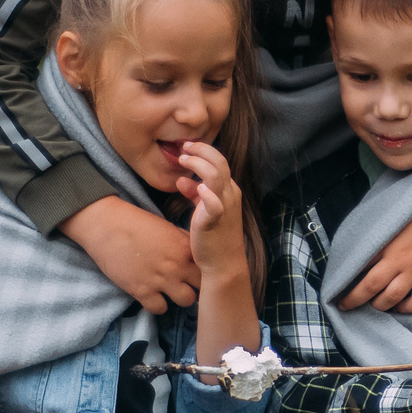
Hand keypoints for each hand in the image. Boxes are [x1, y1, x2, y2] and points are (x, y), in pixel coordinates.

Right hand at [62, 196, 196, 311]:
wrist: (105, 225)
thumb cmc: (135, 221)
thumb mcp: (166, 227)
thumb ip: (183, 241)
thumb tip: (194, 251)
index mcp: (185, 248)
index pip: (208, 267)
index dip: (205, 270)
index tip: (197, 271)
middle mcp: (177, 266)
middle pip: (202, 287)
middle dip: (197, 286)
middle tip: (187, 283)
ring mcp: (160, 280)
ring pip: (186, 301)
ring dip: (180, 297)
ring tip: (171, 291)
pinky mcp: (141, 291)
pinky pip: (160, 309)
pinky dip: (157, 305)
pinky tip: (153, 296)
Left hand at [170, 141, 248, 283]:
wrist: (223, 264)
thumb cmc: (214, 237)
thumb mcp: (204, 210)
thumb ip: (194, 194)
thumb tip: (181, 180)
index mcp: (229, 190)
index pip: (219, 162)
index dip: (203, 151)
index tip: (186, 148)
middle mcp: (230, 195)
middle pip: (219, 162)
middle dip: (201, 150)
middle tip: (183, 147)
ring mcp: (225, 207)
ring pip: (216, 175)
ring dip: (198, 164)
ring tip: (183, 160)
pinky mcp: (215, 220)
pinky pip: (215, 203)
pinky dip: (206, 193)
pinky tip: (195, 188)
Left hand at [338, 180, 411, 312]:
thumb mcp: (389, 213)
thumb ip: (373, 229)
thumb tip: (354, 242)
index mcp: (384, 240)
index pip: (357, 266)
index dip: (344, 280)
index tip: (335, 288)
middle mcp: (398, 258)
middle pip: (370, 286)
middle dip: (354, 300)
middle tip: (346, 306)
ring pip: (392, 297)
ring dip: (379, 305)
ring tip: (374, 305)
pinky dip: (407, 308)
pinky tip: (400, 306)